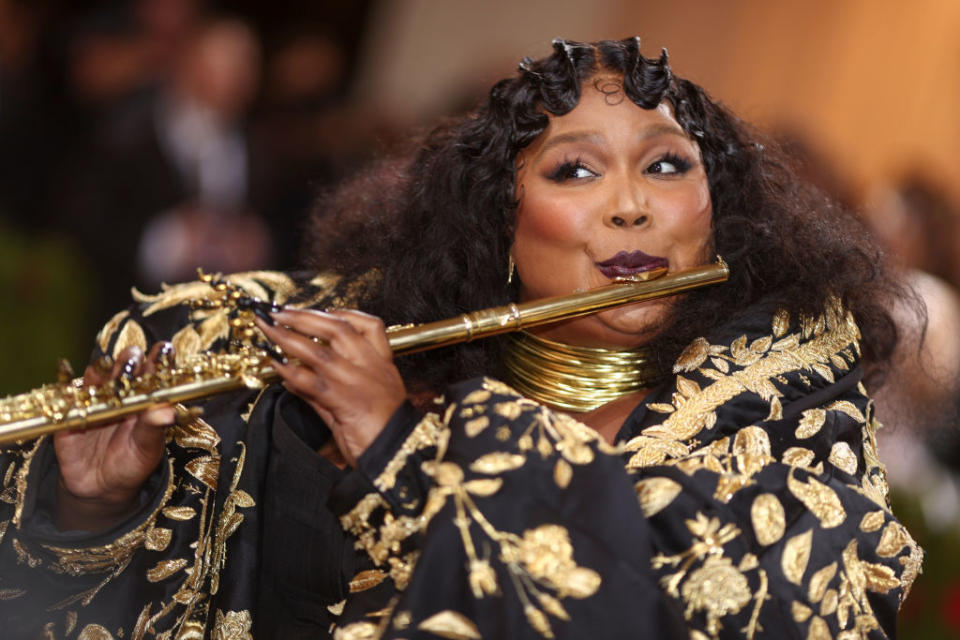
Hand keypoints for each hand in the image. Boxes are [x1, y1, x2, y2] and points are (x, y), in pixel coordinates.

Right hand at [53, 343, 175, 531]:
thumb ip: (154, 428)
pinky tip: (67, 372)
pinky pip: (68, 389)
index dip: (161, 357)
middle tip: (132, 364)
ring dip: (102, 367)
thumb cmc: (132, 462)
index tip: (163, 352)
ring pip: (99, 370)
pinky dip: (67, 378)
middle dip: (130, 358)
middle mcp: (125, 389)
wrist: (100, 485)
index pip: (157, 368)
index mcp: (150, 395)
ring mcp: (98, 395)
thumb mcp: (146, 448)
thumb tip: (168, 412)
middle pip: (128, 361)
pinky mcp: (73, 406)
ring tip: (105, 368)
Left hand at [256, 309, 405, 466]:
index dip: (345, 313)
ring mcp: (357, 381)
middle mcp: (371, 367)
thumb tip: (295, 378)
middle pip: (338, 328)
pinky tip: (275, 365)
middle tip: (280, 312)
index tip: (324, 310)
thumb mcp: (361, 406)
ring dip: (288, 337)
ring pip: (318, 350)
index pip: (370, 325)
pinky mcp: (343, 400)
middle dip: (305, 316)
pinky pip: (310, 381)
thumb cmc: (385, 435)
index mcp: (383, 365)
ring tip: (268, 329)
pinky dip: (289, 371)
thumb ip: (326, 391)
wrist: (400, 457)